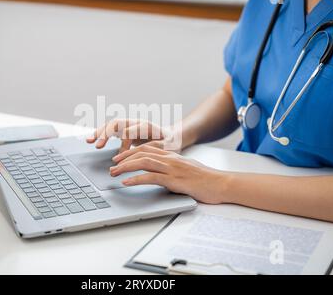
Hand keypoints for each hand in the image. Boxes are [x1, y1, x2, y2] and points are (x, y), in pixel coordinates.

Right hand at [86, 119, 179, 152]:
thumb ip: (157, 147)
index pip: (132, 130)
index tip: (121, 154)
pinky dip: (100, 134)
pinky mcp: (124, 130)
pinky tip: (91, 140)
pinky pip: (110, 130)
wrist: (171, 137)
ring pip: (111, 125)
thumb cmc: (170, 143)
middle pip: (118, 123)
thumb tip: (146, 149)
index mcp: (147, 126)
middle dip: (107, 134)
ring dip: (100, 132)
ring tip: (89, 141)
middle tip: (98, 146)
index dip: (125, 142)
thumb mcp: (169, 146)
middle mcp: (136, 122)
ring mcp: (129, 125)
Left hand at [109, 145, 227, 203]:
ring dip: (126, 167)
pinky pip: (151, 177)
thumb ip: (170, 170)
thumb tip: (158, 176)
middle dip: (124, 158)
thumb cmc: (204, 178)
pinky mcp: (174, 180)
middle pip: (141, 153)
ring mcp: (172, 168)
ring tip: (114, 173)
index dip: (130, 152)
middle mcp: (170, 159)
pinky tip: (127, 182)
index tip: (119, 158)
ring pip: (143, 162)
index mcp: (172, 155)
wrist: (220, 183)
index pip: (146, 148)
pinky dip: (136, 179)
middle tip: (112, 166)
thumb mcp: (184, 170)